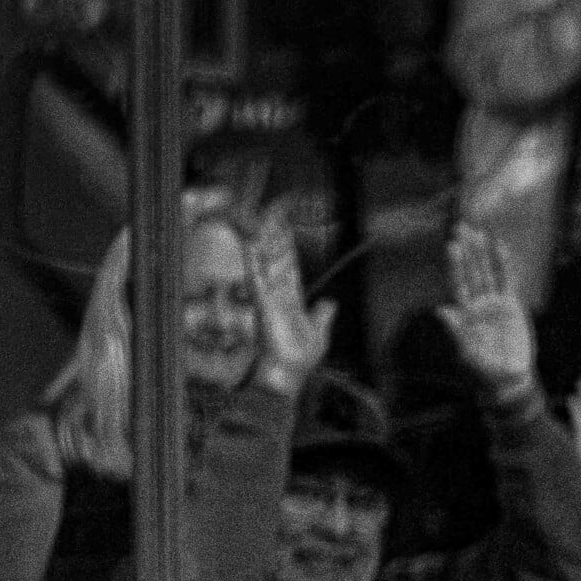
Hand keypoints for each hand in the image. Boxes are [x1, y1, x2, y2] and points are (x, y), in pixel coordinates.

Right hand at [248, 201, 335, 394]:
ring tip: (261, 215)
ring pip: (267, 260)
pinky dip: (254, 260)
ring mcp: (269, 296)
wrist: (286, 373)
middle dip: (275, 232)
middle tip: (272, 207)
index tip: (285, 224)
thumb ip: (323, 314)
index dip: (287, 243)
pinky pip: (257, 277)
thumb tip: (331, 301)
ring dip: (264, 239)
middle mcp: (278, 292)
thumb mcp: (319, 332)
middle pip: (276, 255)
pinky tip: (250, 242)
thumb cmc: (299, 357)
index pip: (289, 263)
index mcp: (290, 297)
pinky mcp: (263, 303)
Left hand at [437, 224, 537, 399]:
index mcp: (464, 314)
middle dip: (467, 251)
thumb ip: (456, 331)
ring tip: (478, 232)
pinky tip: (500, 248)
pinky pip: (507, 281)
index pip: (458, 284)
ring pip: (487, 272)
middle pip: (471, 272)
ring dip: (483, 253)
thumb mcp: (468, 354)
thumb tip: (440, 310)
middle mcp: (477, 305)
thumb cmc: (485, 371)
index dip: (455, 265)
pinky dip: (504, 265)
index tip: (453, 245)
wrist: (509, 379)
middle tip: (462, 228)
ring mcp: (494, 304)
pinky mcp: (512, 306)